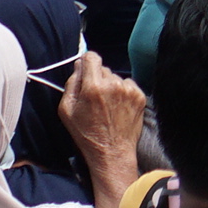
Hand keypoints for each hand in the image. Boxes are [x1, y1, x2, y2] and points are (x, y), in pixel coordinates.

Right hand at [59, 50, 147, 176]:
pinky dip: (122, 92)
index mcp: (93, 87)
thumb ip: (71, 84)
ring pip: (116, 77)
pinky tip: (117, 108)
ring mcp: (129, 90)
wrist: (112, 151)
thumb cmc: (86, 133)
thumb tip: (78, 65)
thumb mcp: (67, 110)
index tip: (85, 72)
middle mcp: (113, 84)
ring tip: (107, 106)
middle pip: (103, 68)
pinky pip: (128, 85)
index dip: (86, 63)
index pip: (91, 57)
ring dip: (111, 86)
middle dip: (97, 79)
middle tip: (94, 98)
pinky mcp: (140, 96)